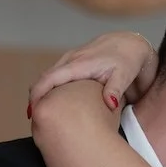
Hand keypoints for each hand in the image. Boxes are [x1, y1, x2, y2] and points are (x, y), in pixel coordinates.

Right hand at [28, 33, 157, 114]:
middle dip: (36, 99)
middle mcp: (71, 60)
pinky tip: (56, 105)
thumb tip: (109, 104)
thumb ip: (115, 89)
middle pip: (44, 79)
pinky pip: (57, 77)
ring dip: (43, 95)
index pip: (49, 78)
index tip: (33, 113)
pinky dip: (52, 90)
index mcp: (79, 63)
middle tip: (36, 121)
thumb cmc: (129, 60)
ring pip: (49, 78)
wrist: (133, 45)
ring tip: (43, 116)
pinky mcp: (74, 64)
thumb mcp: (125, 75)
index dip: (38, 96)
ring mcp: (71, 60)